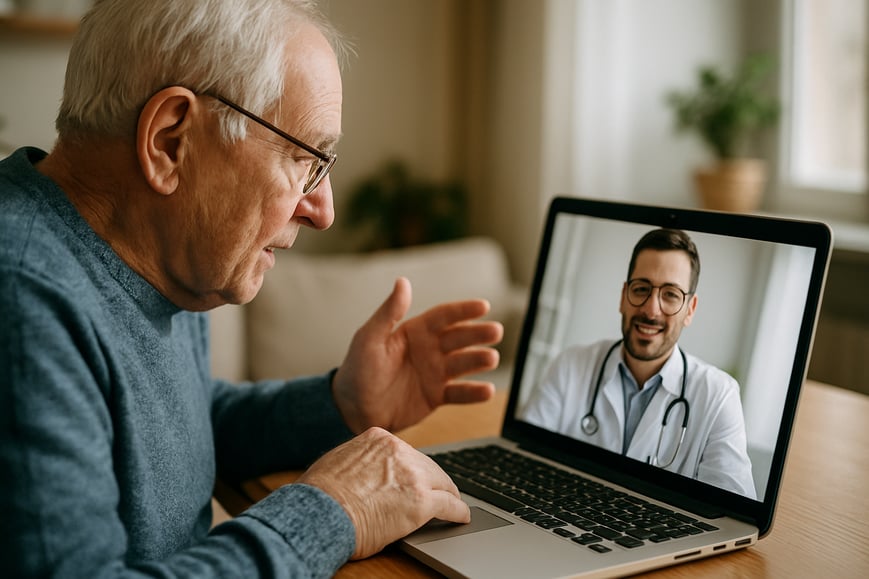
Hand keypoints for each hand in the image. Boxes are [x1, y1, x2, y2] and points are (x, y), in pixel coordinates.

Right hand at [296, 427, 469, 558]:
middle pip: (429, 466)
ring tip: (453, 504)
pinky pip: (450, 505)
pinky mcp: (422, 502)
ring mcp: (414, 475)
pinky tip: (461, 517)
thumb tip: (366, 472)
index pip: (407, 453)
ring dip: (448, 495)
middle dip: (433, 482)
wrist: (319, 515)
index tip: (416, 479)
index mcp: (379, 438)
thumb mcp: (339, 461)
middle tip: (440, 493)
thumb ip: (360, 460)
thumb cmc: (320, 496)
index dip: (413, 470)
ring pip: (443, 484)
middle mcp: (399, 451)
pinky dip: (458, 512)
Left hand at [333, 277, 502, 432]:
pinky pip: (459, 393)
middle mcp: (430, 349)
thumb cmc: (358, 370)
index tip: (483, 306)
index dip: (464, 310)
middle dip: (478, 334)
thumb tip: (402, 281)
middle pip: (460, 338)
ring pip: (463, 364)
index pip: (444, 316)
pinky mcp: (437, 397)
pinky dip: (474, 393)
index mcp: (415, 331)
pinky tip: (488, 390)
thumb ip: (389, 313)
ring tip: (491, 358)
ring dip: (479, 360)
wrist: (353, 409)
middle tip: (495, 331)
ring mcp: (436, 373)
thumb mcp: (369, 338)